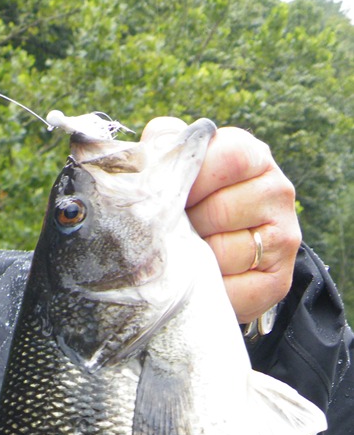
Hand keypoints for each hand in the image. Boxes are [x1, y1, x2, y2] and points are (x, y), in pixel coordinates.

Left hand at [141, 117, 300, 323]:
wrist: (219, 264)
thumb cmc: (189, 208)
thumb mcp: (177, 171)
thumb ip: (164, 148)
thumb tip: (150, 142)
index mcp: (253, 157)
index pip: (230, 157)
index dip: (189, 179)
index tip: (164, 196)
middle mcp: (277, 192)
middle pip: (219, 210)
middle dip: (183, 227)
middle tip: (168, 234)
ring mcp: (283, 238)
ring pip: (222, 253)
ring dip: (191, 261)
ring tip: (181, 257)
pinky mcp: (278, 281)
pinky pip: (232, 290)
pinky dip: (205, 291)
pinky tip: (196, 284)